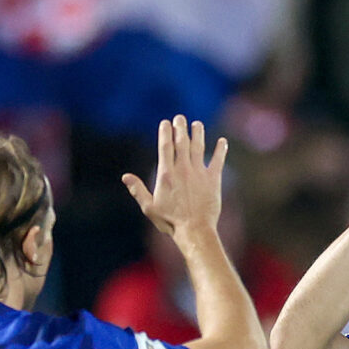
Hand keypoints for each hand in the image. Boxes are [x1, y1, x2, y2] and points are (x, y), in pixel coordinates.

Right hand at [122, 115, 228, 239]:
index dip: (165, 132)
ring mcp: (199, 173)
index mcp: (166, 174)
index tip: (165, 123)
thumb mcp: (149, 207)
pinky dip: (221, 150)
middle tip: (180, 118)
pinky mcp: (213, 180)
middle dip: (180, 128)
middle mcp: (183, 169)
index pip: (165, 147)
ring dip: (198, 134)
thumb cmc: (170, 221)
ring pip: (199, 147)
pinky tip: (223, 141)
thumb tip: (125, 177)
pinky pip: (218, 161)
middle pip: (182, 142)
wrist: (195, 230)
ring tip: (197, 124)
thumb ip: (138, 190)